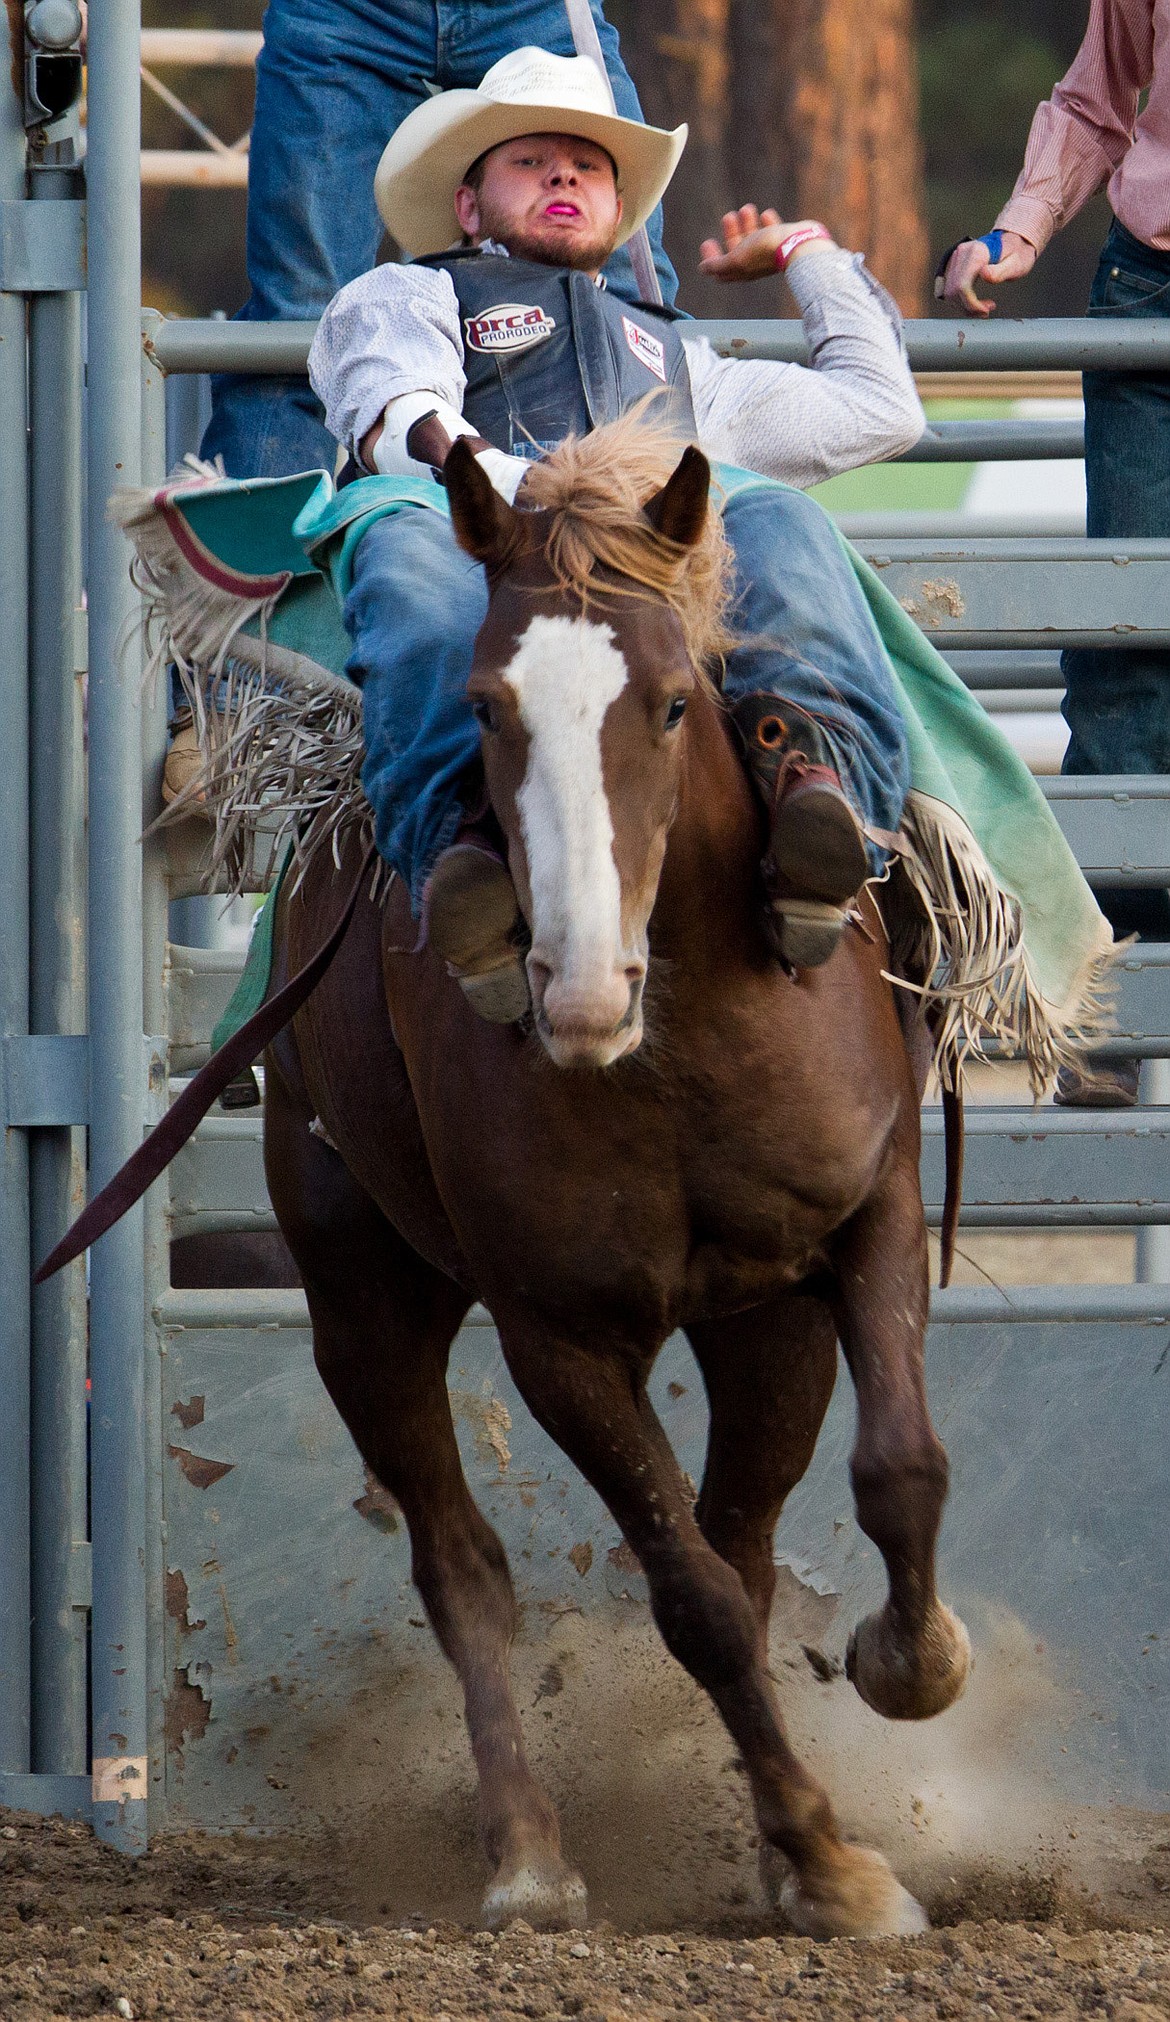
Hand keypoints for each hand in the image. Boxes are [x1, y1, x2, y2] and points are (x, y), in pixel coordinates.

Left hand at [700, 205, 830, 282]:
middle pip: (738, 250)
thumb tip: (702, 269)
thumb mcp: (736, 259)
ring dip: (747, 223)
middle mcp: (756, 264)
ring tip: (747, 208)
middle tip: (728, 216)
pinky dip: (768, 222)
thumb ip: (718, 264)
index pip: (721, 271)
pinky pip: (774, 231)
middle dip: (731, 233)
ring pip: (755, 238)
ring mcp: (770, 253)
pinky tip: (767, 214)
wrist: (798, 245)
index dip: (711, 258)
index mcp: (743, 271)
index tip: (707, 242)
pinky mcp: (784, 242)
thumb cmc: (766, 251)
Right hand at [940, 231, 1037, 315]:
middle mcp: (962, 253)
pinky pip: (948, 288)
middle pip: (953, 291)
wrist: (1013, 242)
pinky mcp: (953, 264)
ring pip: (948, 292)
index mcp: (977, 252)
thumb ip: (1000, 271)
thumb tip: (984, 275)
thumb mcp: (1016, 264)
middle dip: (968, 307)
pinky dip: (958, 300)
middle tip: (986, 310)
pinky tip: (972, 301)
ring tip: (982, 306)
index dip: (971, 304)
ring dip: (963, 306)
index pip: (962, 286)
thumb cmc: (1017, 254)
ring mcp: (955, 257)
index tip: (986, 310)